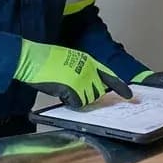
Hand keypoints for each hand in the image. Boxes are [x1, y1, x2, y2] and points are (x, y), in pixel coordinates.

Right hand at [14, 40, 131, 108]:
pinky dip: (69, 102)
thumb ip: (80, 69)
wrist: (32, 58)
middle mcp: (88, 69)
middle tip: (72, 91)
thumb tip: (85, 84)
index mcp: (87, 60)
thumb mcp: (68, 59)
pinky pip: (77, 104)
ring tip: (62, 87)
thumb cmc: (44, 59)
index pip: (109, 74)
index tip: (130, 95)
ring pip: (89, 98)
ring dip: (77, 98)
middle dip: (88, 94)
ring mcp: (82, 79)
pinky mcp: (74, 89)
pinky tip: (59, 91)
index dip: (120, 86)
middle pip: (98, 91)